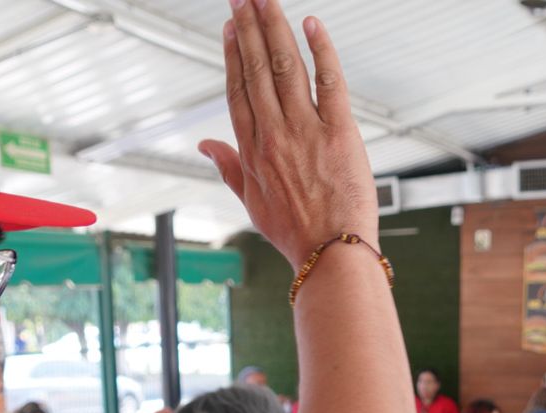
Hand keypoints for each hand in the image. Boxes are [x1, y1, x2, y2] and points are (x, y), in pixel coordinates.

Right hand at [199, 1, 376, 266]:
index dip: (234, 55)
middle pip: (258, 70)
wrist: (332, 254)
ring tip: (265, 0)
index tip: (231, 28)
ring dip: (275, 28)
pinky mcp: (339, 132)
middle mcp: (275, 135)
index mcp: (253, 151)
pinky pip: (329, 82)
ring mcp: (306, 131)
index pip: (239, 91)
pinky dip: (321, 51)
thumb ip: (229, 168)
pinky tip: (311, 25)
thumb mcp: (253, 205)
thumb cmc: (297, 234)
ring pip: (287, 68)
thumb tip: (206, 145)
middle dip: (249, 28)